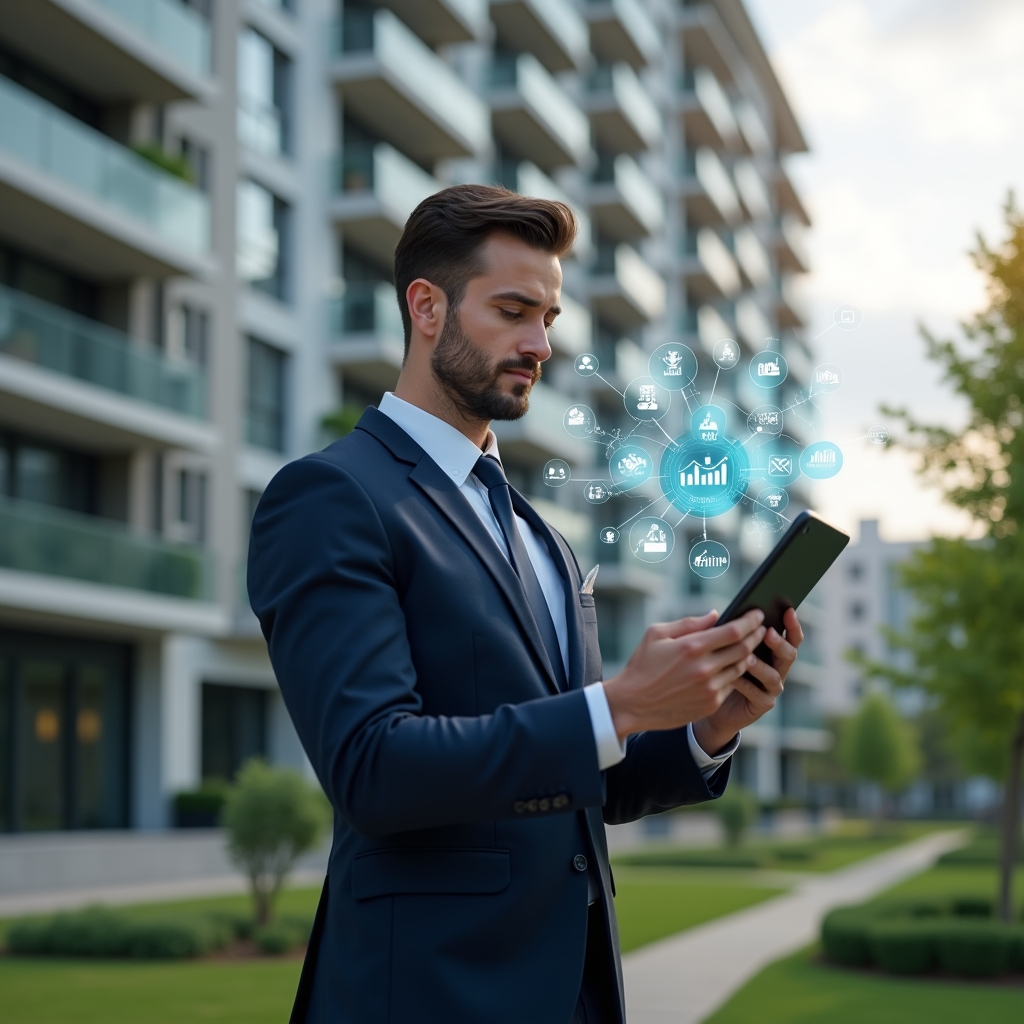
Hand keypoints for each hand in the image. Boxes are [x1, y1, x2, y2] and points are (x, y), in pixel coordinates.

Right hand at [603, 609, 766, 743]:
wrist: (632, 704)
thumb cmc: (642, 665)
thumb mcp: (656, 634)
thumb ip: (689, 623)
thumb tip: (715, 615)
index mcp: (692, 647)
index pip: (734, 630)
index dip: (750, 621)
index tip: (758, 615)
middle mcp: (705, 668)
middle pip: (744, 649)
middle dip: (756, 636)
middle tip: (761, 629)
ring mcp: (710, 689)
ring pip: (741, 667)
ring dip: (748, 655)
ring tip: (749, 646)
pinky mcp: (710, 704)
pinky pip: (731, 685)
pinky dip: (734, 673)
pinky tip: (733, 666)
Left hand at [692, 607, 803, 754]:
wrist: (709, 700)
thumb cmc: (716, 668)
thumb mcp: (721, 647)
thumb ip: (724, 633)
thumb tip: (718, 614)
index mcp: (772, 650)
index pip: (790, 636)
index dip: (792, 624)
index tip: (788, 610)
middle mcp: (777, 668)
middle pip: (789, 654)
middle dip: (779, 642)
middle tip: (767, 632)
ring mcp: (771, 688)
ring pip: (774, 675)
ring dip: (761, 665)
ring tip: (748, 657)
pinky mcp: (762, 704)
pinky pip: (758, 694)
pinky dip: (746, 685)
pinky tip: (733, 678)